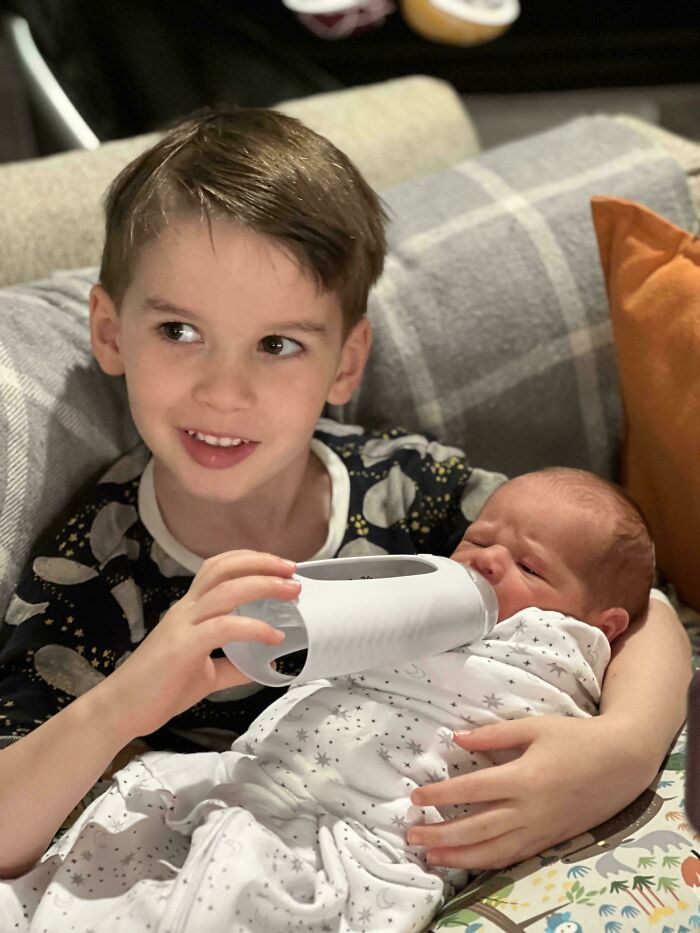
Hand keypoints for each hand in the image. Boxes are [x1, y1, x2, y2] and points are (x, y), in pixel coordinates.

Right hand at [95, 550, 298, 742]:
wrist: (120, 711)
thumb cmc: (158, 690)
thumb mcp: (206, 674)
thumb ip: (235, 666)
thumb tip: (267, 665)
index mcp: (189, 610)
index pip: (217, 567)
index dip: (249, 559)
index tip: (280, 566)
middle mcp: (186, 610)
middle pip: (223, 568)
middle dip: (261, 563)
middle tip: (293, 569)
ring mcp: (182, 626)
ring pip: (226, 590)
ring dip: (264, 585)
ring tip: (292, 591)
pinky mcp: (182, 647)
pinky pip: (223, 628)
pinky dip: (253, 627)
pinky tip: (274, 637)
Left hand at [407, 714, 657, 869]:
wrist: (622, 763)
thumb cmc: (576, 738)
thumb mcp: (534, 726)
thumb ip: (494, 735)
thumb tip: (457, 738)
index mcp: (524, 778)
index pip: (472, 790)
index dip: (441, 796)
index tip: (415, 798)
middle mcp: (530, 810)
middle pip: (477, 828)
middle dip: (441, 835)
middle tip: (411, 836)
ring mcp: (541, 829)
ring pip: (493, 851)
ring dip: (459, 857)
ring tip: (430, 856)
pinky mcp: (550, 840)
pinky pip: (513, 857)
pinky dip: (487, 862)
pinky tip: (467, 862)